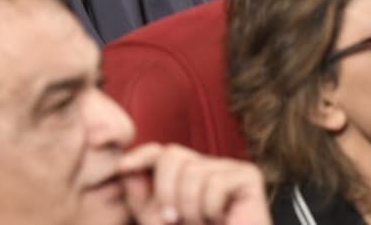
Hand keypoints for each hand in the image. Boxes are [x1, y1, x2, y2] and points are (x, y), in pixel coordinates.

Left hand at [119, 143, 270, 224]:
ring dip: (190, 207)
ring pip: (193, 170)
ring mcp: (231, 169)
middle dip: (165, 189)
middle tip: (173, 220)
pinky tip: (221, 220)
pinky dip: (210, 208)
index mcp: (188, 177)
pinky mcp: (248, 176)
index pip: (161, 153)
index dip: (141, 156)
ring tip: (202, 224)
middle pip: (173, 155)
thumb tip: (128, 171)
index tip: (122, 167)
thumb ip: (142, 202)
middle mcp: (209, 167)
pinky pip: (215, 181)